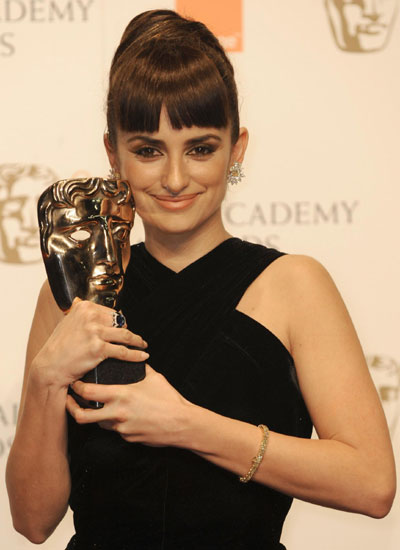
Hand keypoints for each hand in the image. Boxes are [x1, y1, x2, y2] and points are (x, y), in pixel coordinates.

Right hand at [32, 298, 148, 387]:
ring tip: (143, 345)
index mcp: (84, 307)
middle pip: (120, 322)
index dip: (119, 322)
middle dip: (128, 331)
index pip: (111, 312)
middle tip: (135, 339)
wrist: (51, 366)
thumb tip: (79, 300)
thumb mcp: (66, 321)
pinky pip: (124, 351)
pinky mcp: (99, 348)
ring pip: (125, 335)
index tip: (125, 327)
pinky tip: (143, 356)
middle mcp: (90, 316)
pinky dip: (136, 354)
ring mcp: (95, 332)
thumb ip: (77, 311)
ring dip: (138, 341)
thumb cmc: (58, 347)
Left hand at [66, 365, 190, 446]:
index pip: (88, 393)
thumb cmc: (169, 399)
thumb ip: (139, 367)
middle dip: (71, 408)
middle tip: (70, 400)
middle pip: (82, 415)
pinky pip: (114, 429)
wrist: (182, 424)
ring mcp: (121, 428)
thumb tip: (133, 356)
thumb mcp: (153, 377)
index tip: (75, 383)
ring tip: (98, 406)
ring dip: (95, 415)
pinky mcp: (127, 438)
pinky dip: (114, 422)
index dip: (76, 388)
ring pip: (98, 423)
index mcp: (122, 395)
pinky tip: (123, 415)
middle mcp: (118, 413)